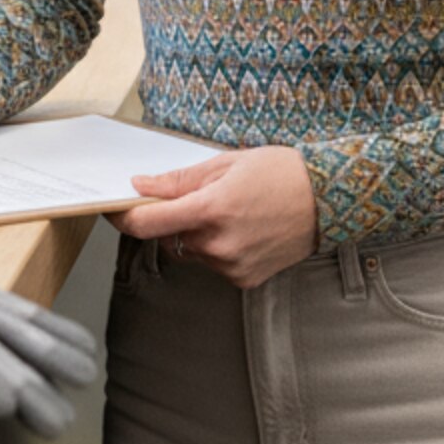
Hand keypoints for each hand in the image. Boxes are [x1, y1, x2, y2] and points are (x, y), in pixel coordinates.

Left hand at [112, 146, 318, 288]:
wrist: (330, 200)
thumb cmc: (282, 173)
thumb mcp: (228, 164)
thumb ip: (180, 180)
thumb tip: (141, 187)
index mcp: (211, 209)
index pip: (147, 223)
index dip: (123, 217)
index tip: (113, 210)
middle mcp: (218, 243)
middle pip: (170, 236)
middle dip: (177, 218)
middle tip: (206, 197)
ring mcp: (232, 266)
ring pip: (192, 251)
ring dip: (199, 234)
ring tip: (234, 212)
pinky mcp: (244, 279)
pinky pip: (214, 265)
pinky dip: (219, 249)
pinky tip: (246, 231)